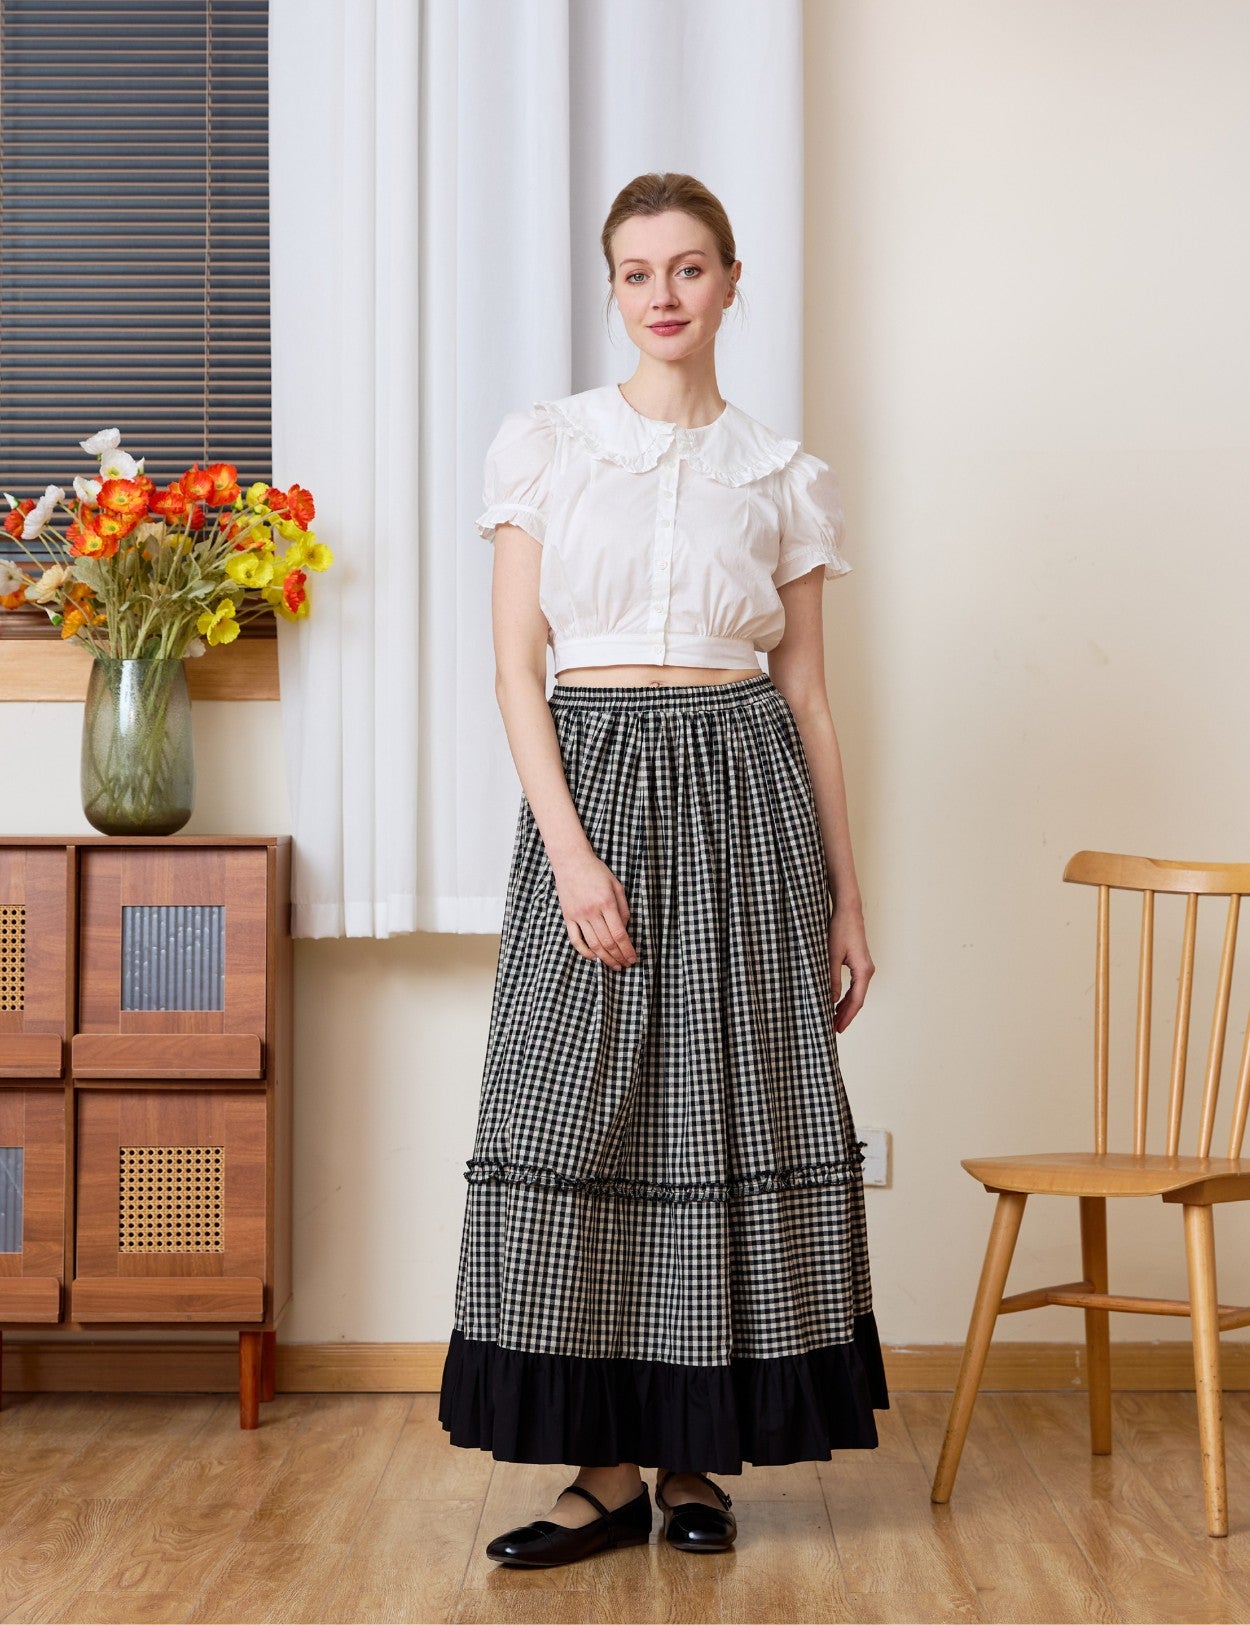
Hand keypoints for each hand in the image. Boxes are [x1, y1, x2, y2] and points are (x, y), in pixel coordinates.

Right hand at [551, 847, 637, 969]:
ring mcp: (578, 915)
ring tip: (613, 965)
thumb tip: (625, 929)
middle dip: (618, 957)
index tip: (633, 959)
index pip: (619, 934)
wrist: (571, 861)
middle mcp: (592, 911)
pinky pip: (575, 940)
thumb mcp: (616, 885)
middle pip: (607, 943)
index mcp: (607, 903)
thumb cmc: (596, 871)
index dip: (627, 950)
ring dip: (604, 958)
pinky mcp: (568, 917)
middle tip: (625, 965)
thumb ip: (623, 908)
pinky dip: (584, 952)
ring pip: (592, 944)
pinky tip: (593, 958)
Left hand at [829, 902, 873, 1031]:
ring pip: (856, 993)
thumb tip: (830, 1000)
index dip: (846, 1016)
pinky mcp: (860, 962)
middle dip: (846, 1015)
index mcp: (863, 970)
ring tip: (834, 1018)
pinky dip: (847, 996)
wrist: (848, 910)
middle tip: (834, 1028)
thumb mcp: (831, 955)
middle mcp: (868, 970)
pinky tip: (837, 1002)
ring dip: (846, 1006)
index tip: (837, 1028)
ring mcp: (865, 966)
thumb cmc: (840, 929)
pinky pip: (855, 985)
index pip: (856, 1000)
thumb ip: (831, 979)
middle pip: (858, 999)